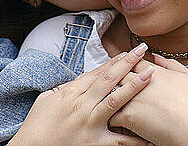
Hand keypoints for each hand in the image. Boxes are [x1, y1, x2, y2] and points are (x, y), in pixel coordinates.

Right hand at [8, 43, 154, 145]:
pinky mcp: (95, 143)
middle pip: (109, 79)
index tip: (128, 52)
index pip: (97, 72)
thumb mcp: (47, 99)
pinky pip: (119, 140)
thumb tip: (80, 80)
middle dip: (127, 63)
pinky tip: (150, 132)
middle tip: (143, 51)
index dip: (114, 61)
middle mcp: (82, 105)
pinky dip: (135, 138)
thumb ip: (66, 88)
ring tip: (151, 75)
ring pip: (116, 100)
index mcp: (71, 92)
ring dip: (134, 86)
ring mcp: (90, 123)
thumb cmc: (37, 126)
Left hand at [109, 54, 187, 145]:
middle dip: (112, 80)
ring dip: (105, 97)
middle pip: (117, 74)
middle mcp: (140, 82)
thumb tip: (156, 56)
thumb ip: (171, 64)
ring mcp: (132, 99)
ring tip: (103, 103)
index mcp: (153, 71)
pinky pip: (110, 114)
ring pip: (110, 92)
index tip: (124, 71)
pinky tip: (106, 121)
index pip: (132, 62)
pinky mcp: (128, 117)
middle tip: (108, 86)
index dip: (126, 66)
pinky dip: (108, 118)